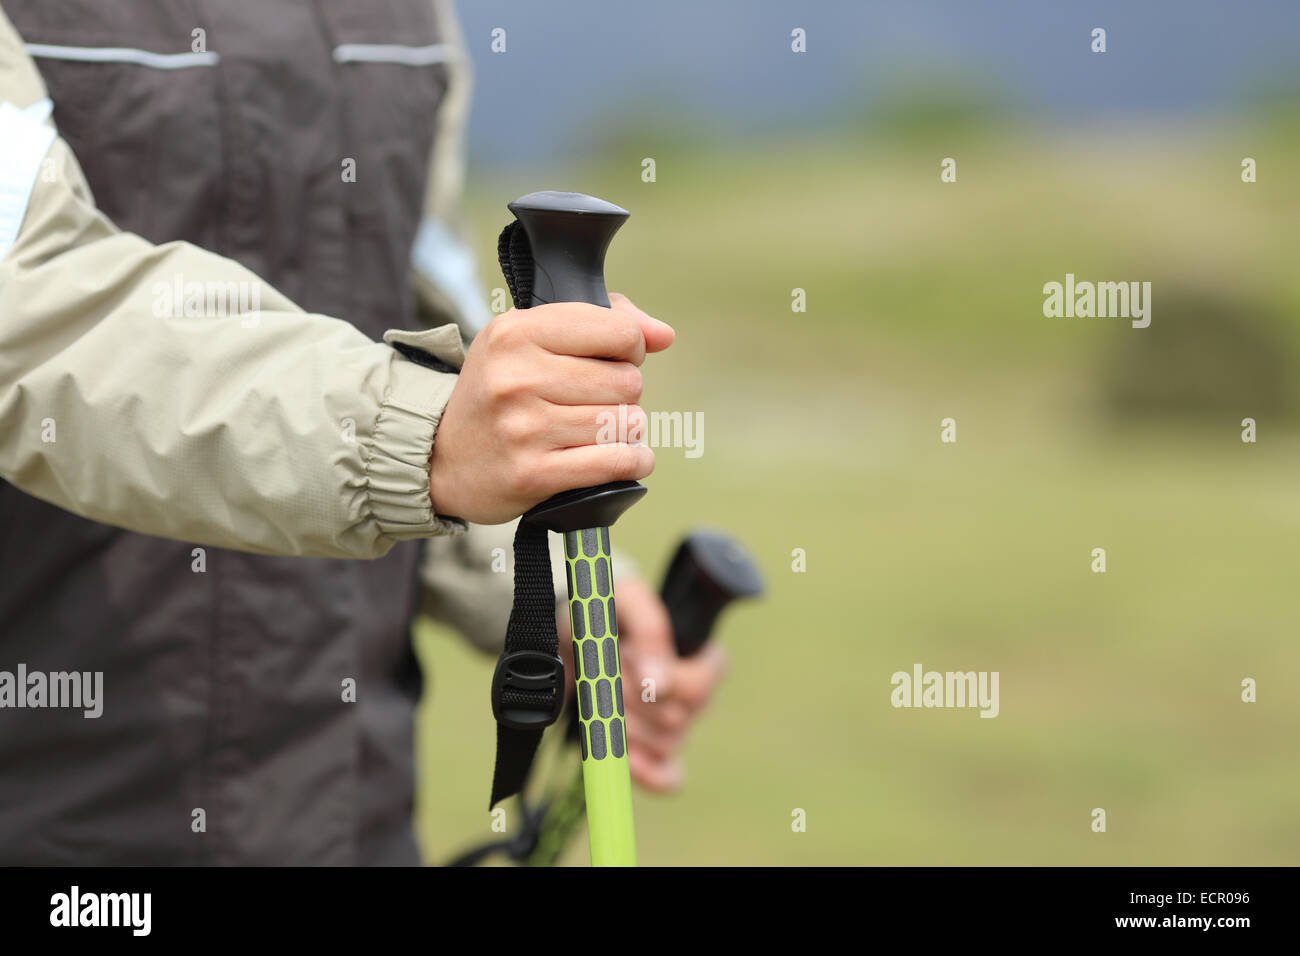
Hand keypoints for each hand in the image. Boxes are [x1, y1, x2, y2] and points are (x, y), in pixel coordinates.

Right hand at [428, 294, 673, 523]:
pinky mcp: (533, 474)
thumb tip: (663, 335)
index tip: (614, 358)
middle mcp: (516, 377)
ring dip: (626, 430)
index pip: (618, 330)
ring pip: (626, 422)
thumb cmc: (498, 394)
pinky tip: (625, 458)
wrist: (440, 458)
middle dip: (624, 393)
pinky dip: (633, 462)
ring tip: (599, 430)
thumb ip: (600, 323)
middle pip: (627, 381)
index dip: (630, 346)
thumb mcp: (528, 340)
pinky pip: (617, 462)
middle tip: (595, 401)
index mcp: (514, 332)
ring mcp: (523, 428)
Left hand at [610, 575, 726, 791]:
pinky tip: (625, 760)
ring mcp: (675, 726)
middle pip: (673, 719)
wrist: (570, 634)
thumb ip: (651, 630)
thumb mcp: (626, 600)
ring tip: (603, 694)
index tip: (628, 655)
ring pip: (663, 745)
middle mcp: (694, 696)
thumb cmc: (604, 611)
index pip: (699, 687)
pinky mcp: (652, 750)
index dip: (661, 679)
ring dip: (623, 724)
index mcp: (701, 657)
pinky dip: (648, 773)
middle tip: (606, 669)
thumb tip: (661, 684)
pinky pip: (668, 778)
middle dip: (629, 697)